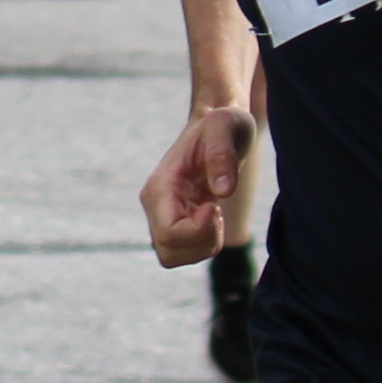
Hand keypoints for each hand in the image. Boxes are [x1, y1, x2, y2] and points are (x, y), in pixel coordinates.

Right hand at [142, 100, 251, 265]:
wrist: (218, 126)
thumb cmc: (222, 125)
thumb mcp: (226, 127)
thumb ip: (222, 155)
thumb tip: (223, 192)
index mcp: (161, 185)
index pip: (170, 232)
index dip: (199, 230)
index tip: (215, 205)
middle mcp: (155, 204)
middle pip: (168, 252)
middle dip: (201, 241)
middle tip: (216, 211)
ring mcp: (161, 215)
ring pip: (173, 257)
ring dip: (203, 244)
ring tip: (215, 211)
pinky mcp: (173, 222)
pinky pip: (184, 252)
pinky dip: (205, 242)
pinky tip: (212, 214)